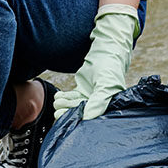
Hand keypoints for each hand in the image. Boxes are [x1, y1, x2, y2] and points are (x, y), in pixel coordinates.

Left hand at [53, 4, 139, 119]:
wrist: (106, 50)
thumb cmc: (109, 66)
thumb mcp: (106, 83)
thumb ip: (99, 101)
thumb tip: (87, 117)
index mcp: (109, 103)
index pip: (93, 115)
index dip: (80, 118)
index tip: (68, 117)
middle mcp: (100, 102)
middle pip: (82, 111)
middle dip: (68, 112)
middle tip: (58, 112)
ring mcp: (91, 95)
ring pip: (75, 104)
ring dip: (65, 104)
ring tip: (57, 101)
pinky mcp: (83, 89)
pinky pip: (72, 97)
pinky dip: (64, 97)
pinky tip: (58, 96)